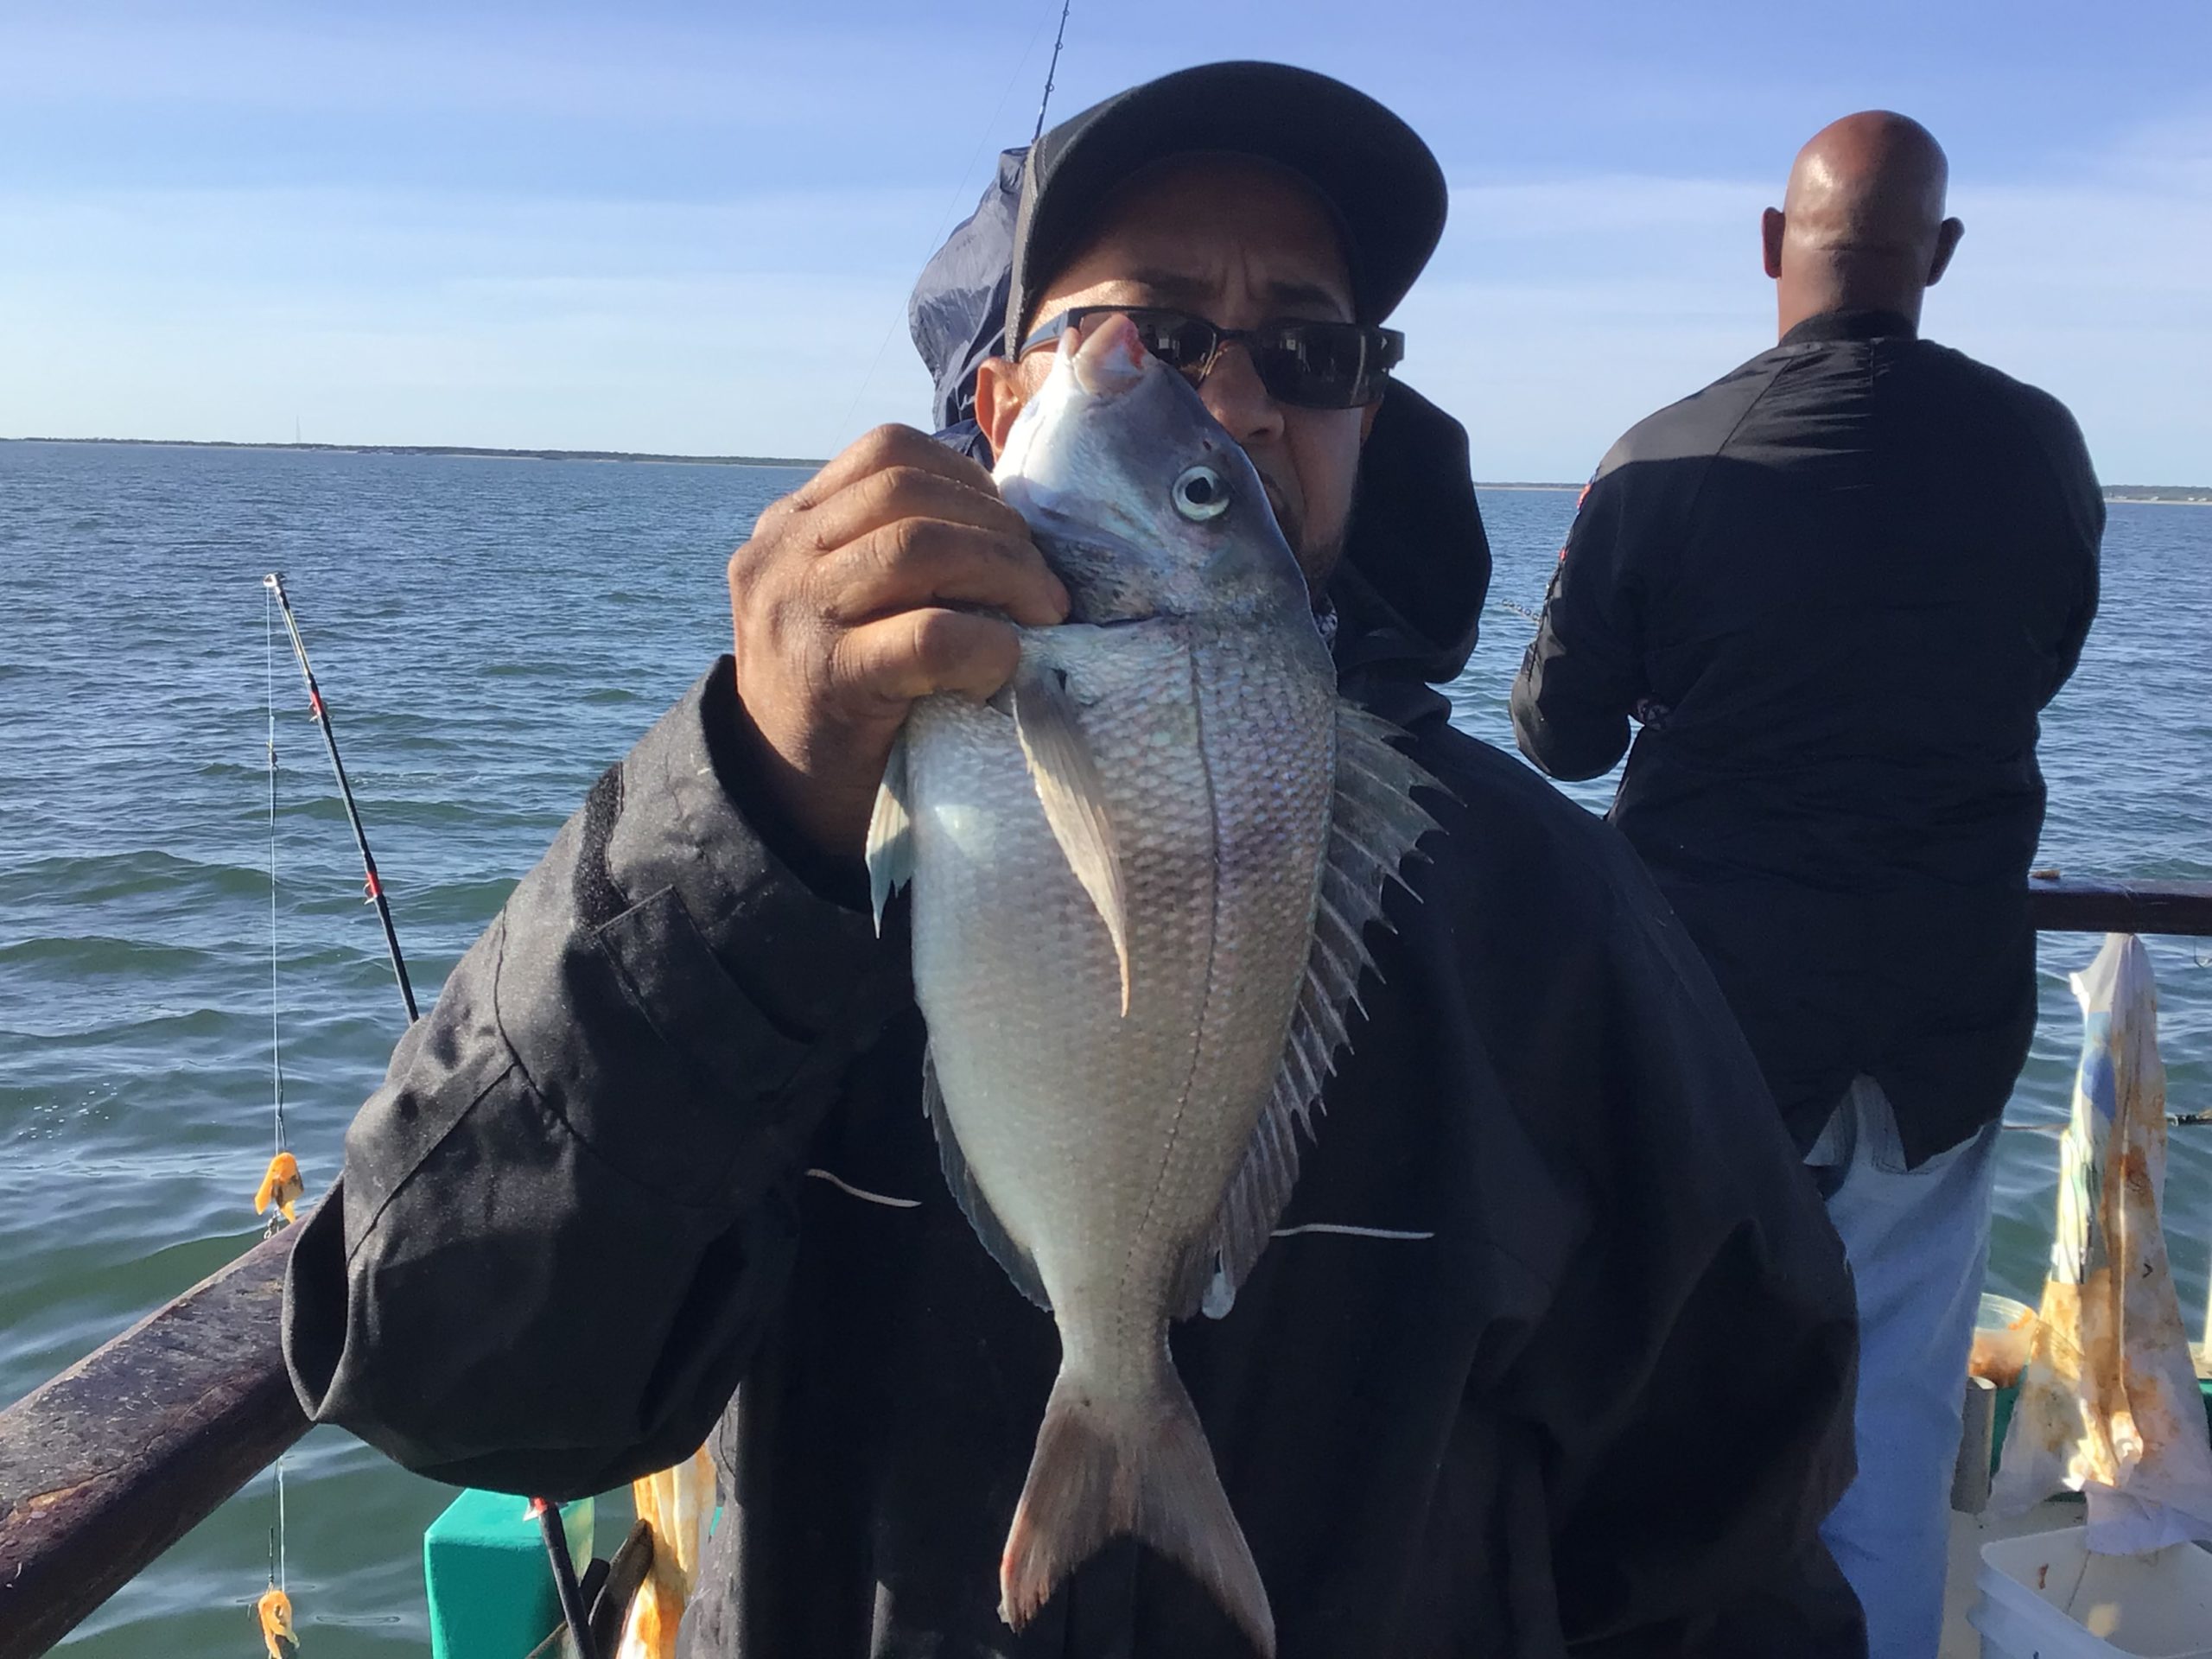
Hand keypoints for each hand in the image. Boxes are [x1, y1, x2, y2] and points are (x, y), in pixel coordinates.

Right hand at [726, 425, 1068, 858]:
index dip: (968, 480)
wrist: (784, 803)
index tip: (1010, 532)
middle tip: (1044, 587)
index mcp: (789, 525)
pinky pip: (928, 636)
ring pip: (918, 546)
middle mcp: (780, 555)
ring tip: (1040, 614)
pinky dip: (985, 645)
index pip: (888, 453)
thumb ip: (898, 552)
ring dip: (1004, 573)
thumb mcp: (850, 603)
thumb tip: (1014, 524)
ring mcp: (795, 612)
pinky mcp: (827, 678)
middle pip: (908, 490)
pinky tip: (1000, 669)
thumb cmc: (845, 699)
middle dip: (999, 530)